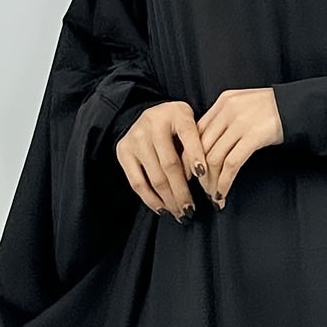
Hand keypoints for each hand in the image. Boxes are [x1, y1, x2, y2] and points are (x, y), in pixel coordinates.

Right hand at [116, 101, 206, 221]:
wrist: (148, 116)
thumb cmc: (178, 126)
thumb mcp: (193, 125)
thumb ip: (198, 144)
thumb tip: (199, 175)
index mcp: (175, 112)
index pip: (188, 134)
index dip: (196, 155)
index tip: (203, 175)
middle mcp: (152, 122)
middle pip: (170, 164)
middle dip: (182, 191)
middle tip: (191, 210)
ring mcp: (135, 138)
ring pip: (155, 177)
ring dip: (169, 200)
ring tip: (180, 214)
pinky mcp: (123, 151)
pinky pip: (137, 182)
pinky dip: (151, 199)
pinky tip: (162, 209)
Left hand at [196, 87, 283, 208]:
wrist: (299, 106)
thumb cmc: (273, 110)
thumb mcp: (244, 107)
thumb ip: (225, 120)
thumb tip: (207, 146)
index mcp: (223, 102)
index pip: (196, 131)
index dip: (189, 156)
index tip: (187, 173)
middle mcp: (228, 110)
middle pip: (201, 147)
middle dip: (197, 173)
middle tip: (198, 190)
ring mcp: (240, 123)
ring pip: (214, 158)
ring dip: (210, 182)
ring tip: (213, 196)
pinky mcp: (253, 137)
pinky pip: (231, 165)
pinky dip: (224, 183)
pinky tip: (223, 194)